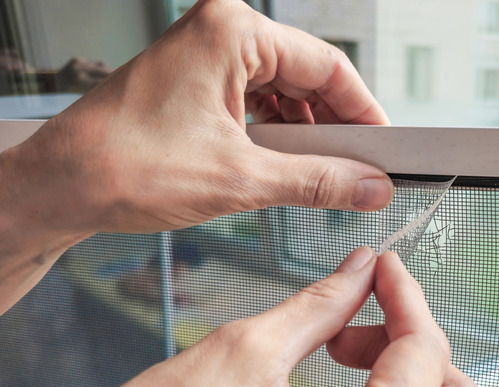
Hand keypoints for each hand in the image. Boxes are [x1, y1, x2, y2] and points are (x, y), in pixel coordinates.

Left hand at [0, 0, 392, 308]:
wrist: (58, 188)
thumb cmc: (123, 166)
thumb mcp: (240, 179)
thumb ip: (317, 180)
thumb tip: (368, 185)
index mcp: (232, 33)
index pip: (328, 66)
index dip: (365, 112)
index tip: (387, 149)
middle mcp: (219, 34)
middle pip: (307, 77)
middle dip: (336, 128)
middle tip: (362, 170)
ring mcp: (205, 57)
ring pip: (284, 92)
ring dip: (307, 135)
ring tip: (326, 176)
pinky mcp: (195, 83)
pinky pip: (256, 103)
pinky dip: (278, 136)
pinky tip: (288, 166)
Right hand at [62, 248, 479, 386]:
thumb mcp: (248, 351)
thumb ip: (322, 304)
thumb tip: (363, 269)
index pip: (423, 353)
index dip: (406, 294)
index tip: (387, 267)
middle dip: (410, 336)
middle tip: (365, 304)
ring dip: (405, 372)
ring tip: (345, 344)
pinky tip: (345, 379)